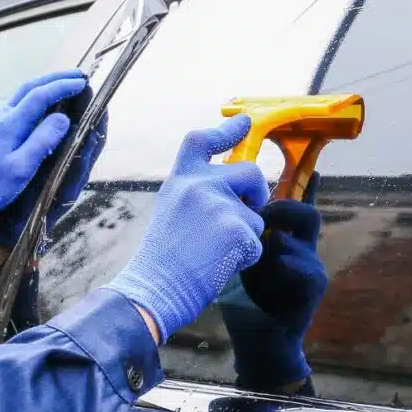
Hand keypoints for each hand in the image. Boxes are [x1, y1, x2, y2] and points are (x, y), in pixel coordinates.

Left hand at [0, 83, 107, 247]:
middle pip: (30, 87)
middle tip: (79, 75)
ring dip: (46, 84)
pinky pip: (21, 104)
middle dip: (55, 78)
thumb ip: (43, 140)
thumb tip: (63, 119)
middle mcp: (3, 118)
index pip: (39, 96)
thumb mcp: (22, 167)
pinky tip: (47, 104)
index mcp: (10, 125)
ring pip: (24, 94)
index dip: (62, 87)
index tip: (83, 84)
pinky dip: (38, 96)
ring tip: (67, 83)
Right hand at [106, 115, 268, 343]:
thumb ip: (199, 194)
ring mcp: (220, 205)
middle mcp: (200, 185)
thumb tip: (237, 190)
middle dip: (258, 193)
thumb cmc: (162, 260)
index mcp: (181, 180)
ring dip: (245, 237)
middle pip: (251, 172)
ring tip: (212, 253)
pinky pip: (257, 243)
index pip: (201, 141)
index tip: (245, 122)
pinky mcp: (238, 230)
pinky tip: (219, 265)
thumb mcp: (172, 210)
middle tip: (248, 213)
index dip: (227, 131)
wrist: (154, 290)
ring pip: (256, 216)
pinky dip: (245, 258)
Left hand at [219, 173, 326, 389]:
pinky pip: (299, 264)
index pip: (298, 204)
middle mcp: (302, 248)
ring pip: (296, 237)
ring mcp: (312, 265)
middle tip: (256, 215)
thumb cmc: (241, 298)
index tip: (313, 167)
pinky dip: (275, 270)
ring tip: (251, 260)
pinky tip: (260, 281)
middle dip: (280, 210)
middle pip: (306, 212)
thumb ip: (236, 231)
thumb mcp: (234, 257)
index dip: (307, 185)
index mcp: (284, 238)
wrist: (255, 340)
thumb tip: (223, 200)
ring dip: (269, 245)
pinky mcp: (314, 286)